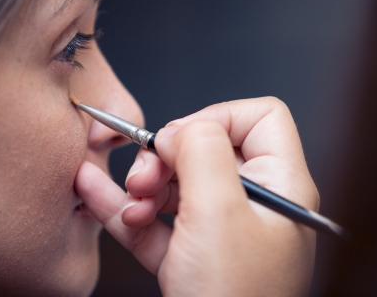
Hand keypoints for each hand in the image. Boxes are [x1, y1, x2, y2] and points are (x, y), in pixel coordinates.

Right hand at [75, 97, 317, 295]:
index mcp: (281, 187)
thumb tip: (182, 127)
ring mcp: (224, 233)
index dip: (217, 117)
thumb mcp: (219, 212)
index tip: (181, 139)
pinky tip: (95, 196)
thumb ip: (203, 151)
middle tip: (144, 176)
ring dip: (144, 186)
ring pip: (179, 185)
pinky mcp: (194, 259)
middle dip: (167, 156)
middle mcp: (257, 205)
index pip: (260, 119)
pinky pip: (159, 222)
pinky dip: (129, 211)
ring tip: (128, 202)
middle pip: (209, 149)